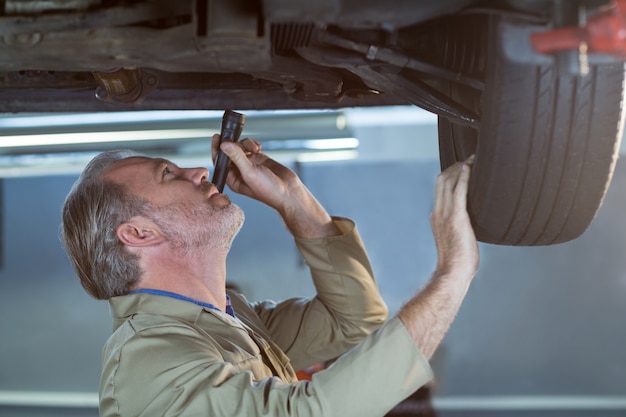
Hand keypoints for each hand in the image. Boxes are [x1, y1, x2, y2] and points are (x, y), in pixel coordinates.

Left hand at [212, 134, 298, 209]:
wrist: (289, 192)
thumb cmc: (269, 190)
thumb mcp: (250, 173)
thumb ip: (237, 157)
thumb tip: (224, 145)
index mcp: (233, 179)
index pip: (220, 162)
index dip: (217, 149)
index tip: (217, 137)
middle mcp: (239, 171)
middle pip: (230, 152)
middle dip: (234, 144)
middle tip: (237, 137)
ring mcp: (250, 164)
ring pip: (241, 147)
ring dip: (246, 144)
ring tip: (255, 148)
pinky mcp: (259, 159)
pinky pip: (251, 147)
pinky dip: (253, 144)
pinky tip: (258, 147)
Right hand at [430, 156, 478, 276]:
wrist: (453, 272)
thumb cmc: (458, 261)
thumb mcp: (455, 238)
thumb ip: (459, 226)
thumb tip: (474, 223)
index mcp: (436, 216)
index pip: (440, 187)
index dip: (450, 173)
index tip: (464, 166)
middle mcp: (438, 212)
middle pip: (442, 180)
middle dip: (456, 166)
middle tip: (472, 159)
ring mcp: (445, 214)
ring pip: (449, 181)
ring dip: (461, 167)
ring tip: (475, 160)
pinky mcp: (456, 218)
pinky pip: (459, 191)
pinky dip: (464, 177)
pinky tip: (472, 168)